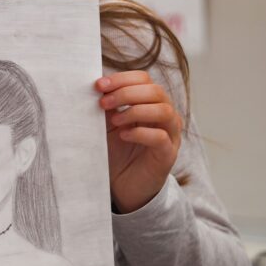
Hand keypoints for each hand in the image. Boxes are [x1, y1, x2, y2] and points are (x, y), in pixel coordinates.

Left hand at [96, 70, 181, 212]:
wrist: (124, 186)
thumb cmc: (118, 151)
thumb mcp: (108, 124)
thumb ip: (107, 105)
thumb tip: (95, 86)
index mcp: (150, 102)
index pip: (143, 79)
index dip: (122, 79)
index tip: (98, 85)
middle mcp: (165, 115)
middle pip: (155, 91)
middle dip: (126, 93)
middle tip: (103, 103)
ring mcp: (170, 134)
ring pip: (163, 111)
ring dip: (135, 111)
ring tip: (115, 120)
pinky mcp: (168, 154)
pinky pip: (161, 137)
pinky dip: (141, 133)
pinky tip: (124, 135)